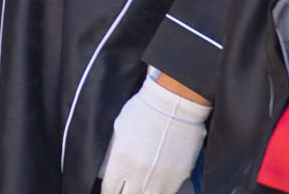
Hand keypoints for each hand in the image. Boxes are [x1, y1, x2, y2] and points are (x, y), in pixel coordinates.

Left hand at [99, 74, 209, 193]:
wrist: (174, 103)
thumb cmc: (144, 110)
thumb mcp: (119, 128)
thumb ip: (115, 151)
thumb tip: (111, 167)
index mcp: (121, 160)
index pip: (110, 189)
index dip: (108, 192)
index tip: (110, 190)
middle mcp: (140, 173)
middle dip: (127, 192)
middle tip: (127, 187)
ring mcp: (162, 177)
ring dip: (144, 191)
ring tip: (142, 185)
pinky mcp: (180, 176)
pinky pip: (169, 192)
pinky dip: (162, 189)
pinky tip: (158, 184)